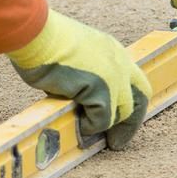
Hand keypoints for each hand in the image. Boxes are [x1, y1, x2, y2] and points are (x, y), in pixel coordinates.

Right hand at [7, 10, 151, 149]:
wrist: (36, 35)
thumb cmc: (43, 43)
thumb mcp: (74, 58)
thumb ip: (85, 78)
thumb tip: (79, 104)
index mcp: (112, 51)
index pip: (133, 80)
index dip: (130, 102)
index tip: (119, 119)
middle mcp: (119, 62)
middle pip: (140, 98)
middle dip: (130, 123)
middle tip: (117, 142)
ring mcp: (113, 76)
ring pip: (121, 112)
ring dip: (105, 127)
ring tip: (89, 136)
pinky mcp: (101, 89)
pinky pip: (101, 119)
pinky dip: (89, 127)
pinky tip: (74, 124)